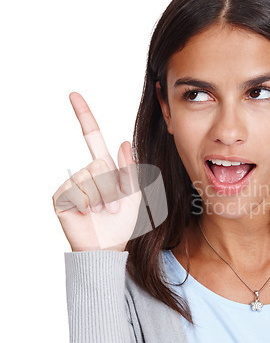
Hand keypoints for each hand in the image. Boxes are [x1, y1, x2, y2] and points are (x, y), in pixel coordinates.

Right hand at [52, 92, 141, 251]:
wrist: (110, 248)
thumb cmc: (122, 223)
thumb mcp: (135, 194)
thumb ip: (130, 169)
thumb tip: (122, 142)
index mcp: (104, 169)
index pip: (93, 137)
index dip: (84, 116)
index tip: (74, 95)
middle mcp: (86, 173)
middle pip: (98, 163)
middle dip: (112, 188)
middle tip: (114, 206)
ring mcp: (72, 184)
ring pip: (89, 177)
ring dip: (102, 198)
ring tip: (103, 211)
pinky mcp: (61, 197)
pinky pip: (77, 190)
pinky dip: (88, 203)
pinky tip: (88, 213)